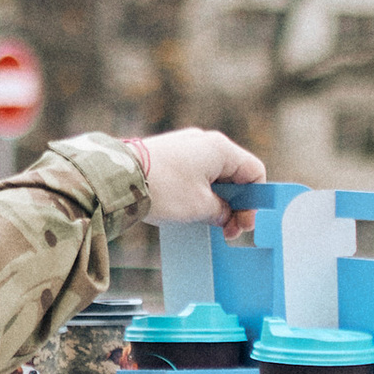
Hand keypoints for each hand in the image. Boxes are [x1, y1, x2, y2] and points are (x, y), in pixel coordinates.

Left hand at [138, 128, 267, 240]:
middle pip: (235, 175)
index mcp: (221, 149)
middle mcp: (205, 142)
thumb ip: (221, 211)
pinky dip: (199, 193)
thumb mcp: (200, 207)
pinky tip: (191, 212)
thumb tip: (225, 216)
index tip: (243, 225)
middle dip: (235, 205)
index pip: (255, 172)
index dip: (254, 202)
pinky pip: (195, 174)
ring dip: (216, 201)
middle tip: (227, 231)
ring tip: (207, 224)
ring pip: (214, 176)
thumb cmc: (164, 188)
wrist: (119, 178)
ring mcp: (186, 146)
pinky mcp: (169, 154)